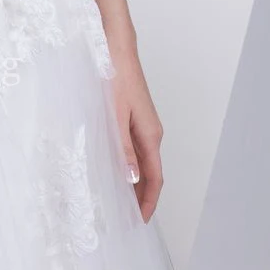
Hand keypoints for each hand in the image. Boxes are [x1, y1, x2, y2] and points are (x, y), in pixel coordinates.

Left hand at [110, 46, 163, 222]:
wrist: (116, 48)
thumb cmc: (115, 78)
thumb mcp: (116, 116)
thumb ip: (123, 148)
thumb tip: (132, 178)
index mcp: (151, 135)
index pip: (155, 177)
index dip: (148, 201)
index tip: (139, 221)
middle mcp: (152, 132)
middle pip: (151, 173)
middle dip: (142, 196)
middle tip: (126, 218)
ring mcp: (144, 125)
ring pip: (144, 162)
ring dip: (136, 182)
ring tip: (120, 200)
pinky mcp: (135, 117)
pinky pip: (137, 149)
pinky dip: (130, 165)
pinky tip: (117, 168)